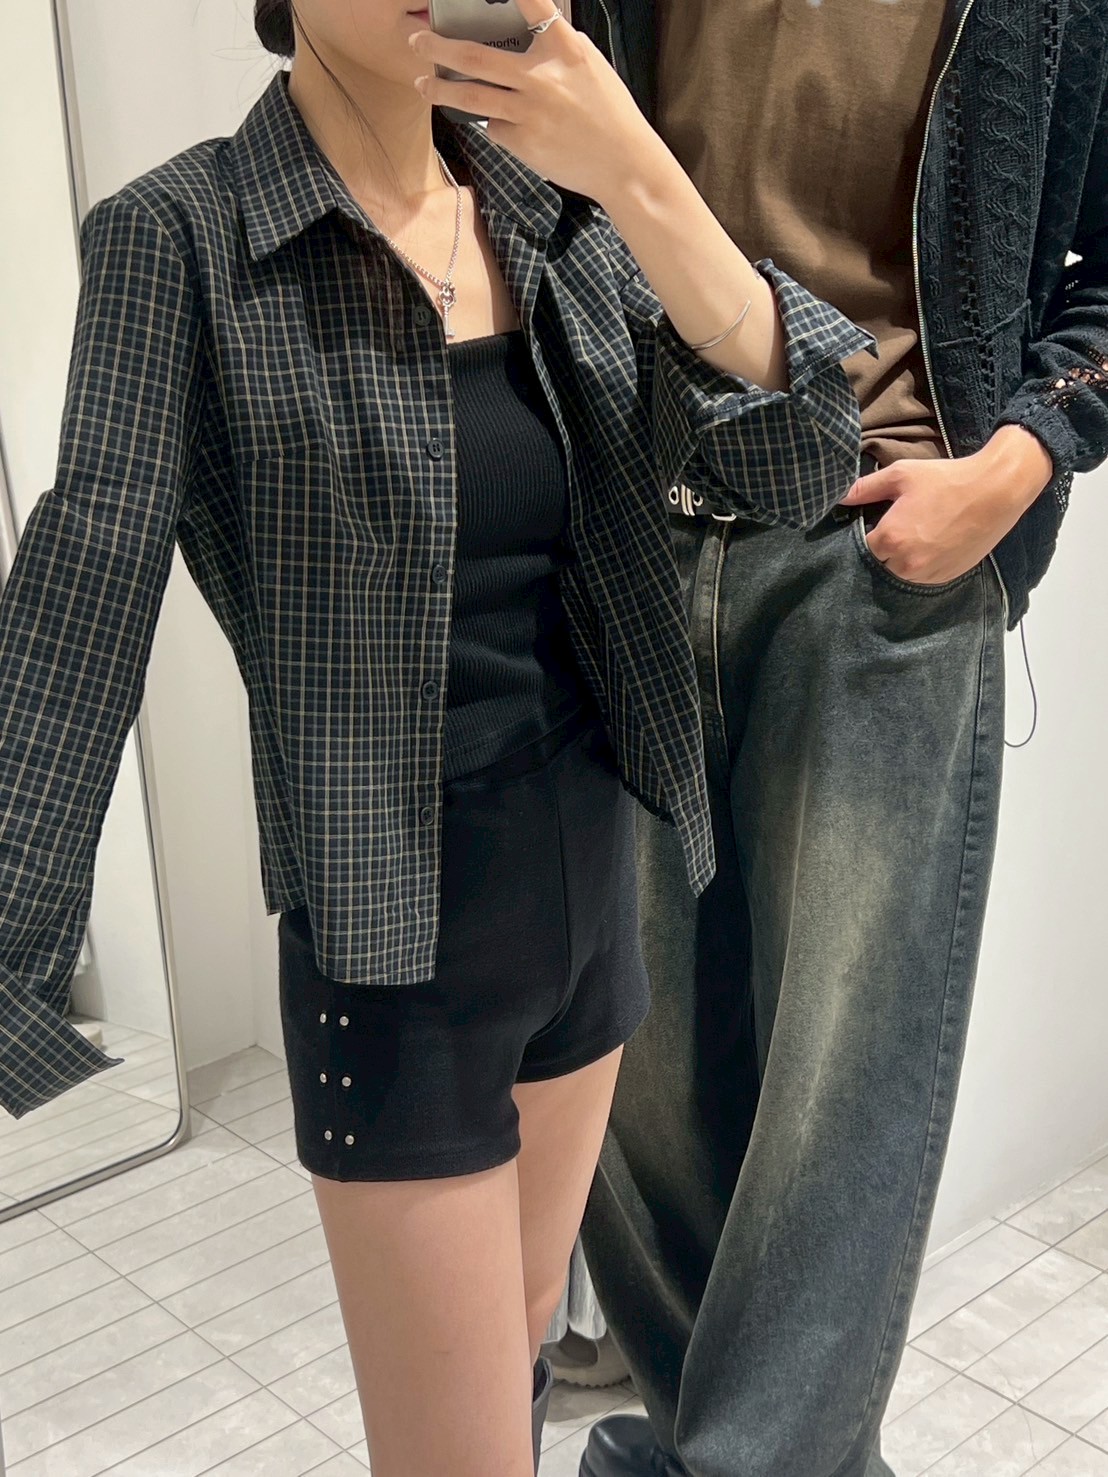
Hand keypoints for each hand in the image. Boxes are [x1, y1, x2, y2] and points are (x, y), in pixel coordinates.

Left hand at [409, 0, 656, 207]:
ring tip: (422, 84)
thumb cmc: (610, 114)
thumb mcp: (590, 67)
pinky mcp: (523, 142)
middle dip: (438, 47)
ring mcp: (529, 111)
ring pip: (471, 96)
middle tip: (417, 40)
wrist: (625, 164)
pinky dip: (495, 123)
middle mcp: (542, 76)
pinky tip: (508, 126)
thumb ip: (558, 47)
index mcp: (565, 48)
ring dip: (440, 89)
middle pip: (476, 57)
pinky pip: (494, 127)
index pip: (531, 2)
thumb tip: (529, 33)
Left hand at [838, 427, 1054, 585]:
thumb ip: (865, 488)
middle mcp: (906, 564)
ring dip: (902, 561)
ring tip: (916, 537)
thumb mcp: (901, 475)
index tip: (876, 523)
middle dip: (884, 550)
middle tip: (898, 529)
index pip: (862, 548)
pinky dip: (922, 567)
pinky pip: (924, 579)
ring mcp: (928, 574)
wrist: (996, 491)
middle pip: (880, 565)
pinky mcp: (947, 577)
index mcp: (890, 539)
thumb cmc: (946, 479)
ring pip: (901, 575)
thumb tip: (838, 497)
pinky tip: (932, 546)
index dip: (868, 535)